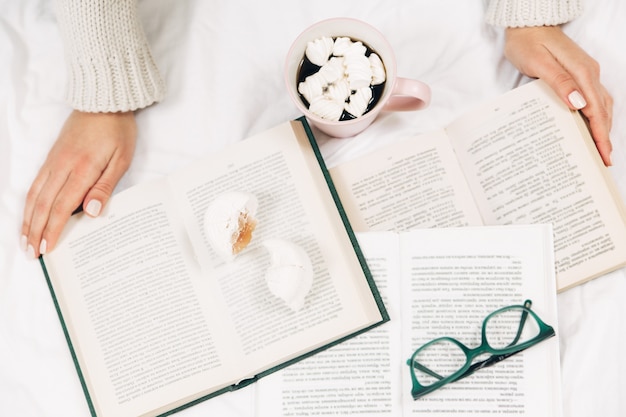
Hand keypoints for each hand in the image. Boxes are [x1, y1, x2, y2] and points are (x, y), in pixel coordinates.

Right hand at [21, 110, 136, 257]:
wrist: (103, 101)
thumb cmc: (117, 131)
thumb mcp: (121, 159)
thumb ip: (105, 186)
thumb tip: (92, 212)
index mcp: (82, 169)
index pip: (62, 206)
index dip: (53, 229)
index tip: (47, 249)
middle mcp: (61, 167)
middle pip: (43, 205)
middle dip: (35, 232)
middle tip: (31, 254)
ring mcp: (53, 162)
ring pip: (34, 196)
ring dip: (27, 220)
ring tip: (24, 241)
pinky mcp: (50, 157)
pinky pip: (35, 184)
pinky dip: (29, 204)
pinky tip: (28, 215)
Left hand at [504, 26, 612, 165]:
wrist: (527, 24)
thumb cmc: (528, 43)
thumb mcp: (539, 62)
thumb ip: (559, 82)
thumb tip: (578, 103)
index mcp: (582, 72)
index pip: (596, 109)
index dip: (601, 133)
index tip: (603, 153)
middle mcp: (588, 73)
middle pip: (603, 110)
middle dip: (605, 136)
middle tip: (604, 160)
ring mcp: (585, 73)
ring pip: (600, 105)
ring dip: (602, 127)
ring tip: (599, 149)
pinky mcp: (578, 74)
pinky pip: (592, 98)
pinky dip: (594, 115)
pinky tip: (589, 128)